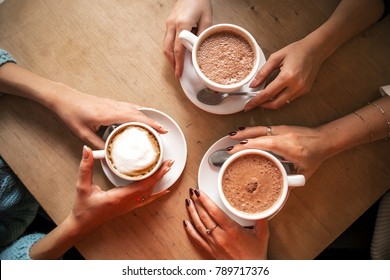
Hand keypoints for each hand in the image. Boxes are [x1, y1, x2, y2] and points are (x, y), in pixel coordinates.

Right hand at [29, 146, 173, 258]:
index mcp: (119, 197)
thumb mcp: (82, 186)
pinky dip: (156, 194)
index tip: (164, 165)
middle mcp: (127, 203)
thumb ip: (85, 168)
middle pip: (149, 188)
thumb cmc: (84, 208)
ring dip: (159, 181)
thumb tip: (87, 151)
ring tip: (168, 169)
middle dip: (161, 174)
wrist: (83, 224)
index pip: (142, 185)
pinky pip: (146, 200)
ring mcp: (129, 206)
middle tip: (170, 163)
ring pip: (149, 194)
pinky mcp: (128, 207)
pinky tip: (164, 190)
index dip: (155, 175)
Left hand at [51, 84, 167, 148]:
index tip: (161, 130)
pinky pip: (129, 107)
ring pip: (135, 109)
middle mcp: (113, 107)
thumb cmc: (71, 113)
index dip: (150, 124)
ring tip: (156, 125)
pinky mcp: (110, 103)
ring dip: (147, 116)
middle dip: (153, 122)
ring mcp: (113, 103)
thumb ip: (97, 144)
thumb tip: (109, 154)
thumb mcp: (83, 133)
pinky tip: (141, 116)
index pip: (135, 118)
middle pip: (139, 113)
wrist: (64, 98)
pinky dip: (138, 112)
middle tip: (164, 131)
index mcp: (109, 114)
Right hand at [163, 0, 211, 77]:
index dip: (178, 63)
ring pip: (165, 45)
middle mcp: (173, 24)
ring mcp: (169, 23)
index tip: (179, 73)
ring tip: (178, 66)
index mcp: (183, 24)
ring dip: (170, 57)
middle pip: (167, 49)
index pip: (178, 49)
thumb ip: (203, 35)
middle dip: (172, 63)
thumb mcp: (207, 19)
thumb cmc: (200, 2)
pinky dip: (171, 49)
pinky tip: (177, 54)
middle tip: (177, 74)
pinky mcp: (169, 22)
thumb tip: (200, 51)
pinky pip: (167, 39)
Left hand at [184, 188, 268, 259]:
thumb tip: (263, 208)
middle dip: (196, 202)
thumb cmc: (255, 256)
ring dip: (191, 213)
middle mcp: (220, 236)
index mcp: (232, 230)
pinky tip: (186, 222)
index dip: (205, 200)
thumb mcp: (262, 236)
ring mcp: (213, 244)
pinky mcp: (210, 251)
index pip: (214, 211)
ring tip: (188, 202)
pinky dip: (189, 230)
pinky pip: (196, 239)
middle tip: (192, 192)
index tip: (200, 192)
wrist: (248, 273)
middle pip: (204, 216)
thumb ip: (262, 221)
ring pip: (198, 225)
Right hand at [227, 125, 331, 179]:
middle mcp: (284, 135)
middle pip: (258, 134)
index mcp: (289, 146)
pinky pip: (263, 128)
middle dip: (242, 140)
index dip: (248, 146)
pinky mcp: (281, 127)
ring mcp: (282, 129)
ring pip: (259, 128)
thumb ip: (291, 183)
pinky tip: (244, 133)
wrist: (326, 139)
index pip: (264, 143)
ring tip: (231, 137)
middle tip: (228, 146)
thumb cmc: (316, 155)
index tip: (235, 150)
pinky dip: (252, 131)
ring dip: (245, 132)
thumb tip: (280, 196)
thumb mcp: (304, 172)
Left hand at [245, 38, 323, 110]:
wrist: (315, 49)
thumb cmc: (296, 51)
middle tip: (253, 104)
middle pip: (275, 104)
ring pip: (282, 103)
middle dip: (262, 106)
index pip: (267, 94)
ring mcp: (301, 90)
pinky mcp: (305, 91)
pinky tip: (273, 95)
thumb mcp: (275, 58)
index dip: (256, 101)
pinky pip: (289, 99)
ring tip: (262, 100)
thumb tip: (253, 85)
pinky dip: (279, 99)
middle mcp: (296, 86)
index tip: (248, 106)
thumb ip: (263, 72)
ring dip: (271, 104)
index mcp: (287, 76)